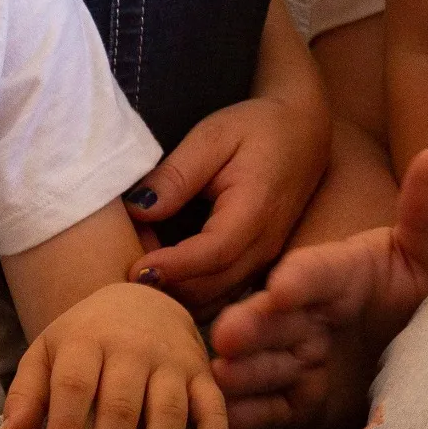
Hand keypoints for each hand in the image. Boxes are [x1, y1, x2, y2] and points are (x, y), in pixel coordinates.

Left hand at [0, 281, 226, 428]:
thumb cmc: (86, 339)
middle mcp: (133, 347)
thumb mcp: (48, 353)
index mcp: (87, 339)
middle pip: (121, 406)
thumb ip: (25, 396)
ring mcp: (172, 361)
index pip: (74, 387)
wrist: (141, 300)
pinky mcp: (202, 375)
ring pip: (168, 412)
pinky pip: (213, 410)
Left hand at [125, 91, 329, 312]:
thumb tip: (138, 209)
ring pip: (215, 300)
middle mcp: (264, 248)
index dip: (173, 266)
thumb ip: (177, 173)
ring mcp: (264, 263)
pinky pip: (221, 295)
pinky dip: (189, 293)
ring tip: (140, 265)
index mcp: (255, 213)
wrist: (303, 132)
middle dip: (165, 285)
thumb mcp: (214, 135)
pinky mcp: (257, 268)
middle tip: (124, 264)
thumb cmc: (258, 129)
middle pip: (212, 287)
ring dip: (175, 293)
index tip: (134, 269)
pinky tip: (163, 272)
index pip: (213, 253)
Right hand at [208, 147, 427, 428]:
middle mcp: (309, 314)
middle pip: (277, 318)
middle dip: (252, 324)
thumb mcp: (426, 258)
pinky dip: (245, 411)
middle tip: (228, 333)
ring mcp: (297, 358)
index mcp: (338, 275)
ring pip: (263, 362)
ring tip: (222, 372)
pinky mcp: (295, 403)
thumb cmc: (413, 298)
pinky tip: (227, 414)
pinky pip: (265, 408)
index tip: (282, 285)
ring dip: (243, 369)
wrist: (414, 361)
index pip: (318, 271)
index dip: (302, 278)